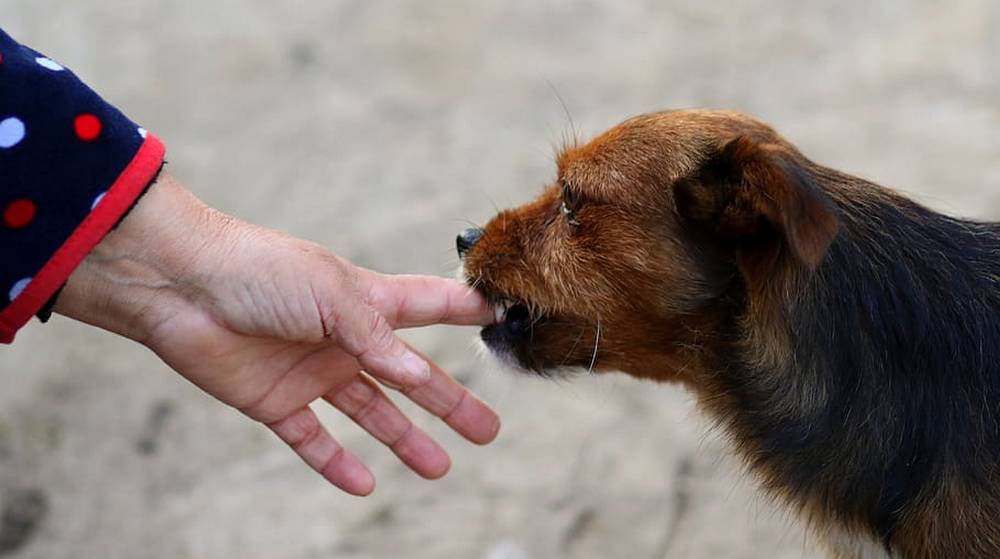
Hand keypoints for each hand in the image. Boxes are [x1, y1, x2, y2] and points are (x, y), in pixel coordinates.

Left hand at [54, 174, 498, 494]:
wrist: (179, 285)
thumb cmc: (261, 271)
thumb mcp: (333, 296)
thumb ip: (379, 338)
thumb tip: (422, 374)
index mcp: (366, 301)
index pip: (431, 306)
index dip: (467, 312)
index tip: (504, 317)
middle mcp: (345, 338)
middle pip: (411, 377)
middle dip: (450, 402)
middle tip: (487, 430)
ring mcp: (312, 371)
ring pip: (371, 413)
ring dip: (404, 440)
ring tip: (439, 468)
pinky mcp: (275, 401)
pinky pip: (312, 439)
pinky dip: (336, 463)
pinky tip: (363, 483)